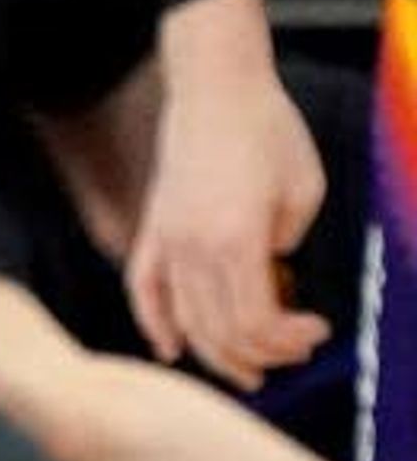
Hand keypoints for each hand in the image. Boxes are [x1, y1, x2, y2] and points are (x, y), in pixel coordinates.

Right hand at [129, 0, 329, 390]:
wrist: (216, 92)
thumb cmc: (269, 132)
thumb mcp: (304, 190)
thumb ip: (285, 244)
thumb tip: (270, 273)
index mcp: (237, 240)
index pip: (256, 321)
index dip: (287, 341)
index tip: (316, 332)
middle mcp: (195, 250)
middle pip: (221, 333)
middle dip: (261, 355)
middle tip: (292, 358)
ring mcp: (168, 243)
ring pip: (186, 322)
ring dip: (219, 353)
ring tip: (246, 369)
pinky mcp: (154, 232)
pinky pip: (145, 292)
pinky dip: (156, 325)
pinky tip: (171, 349)